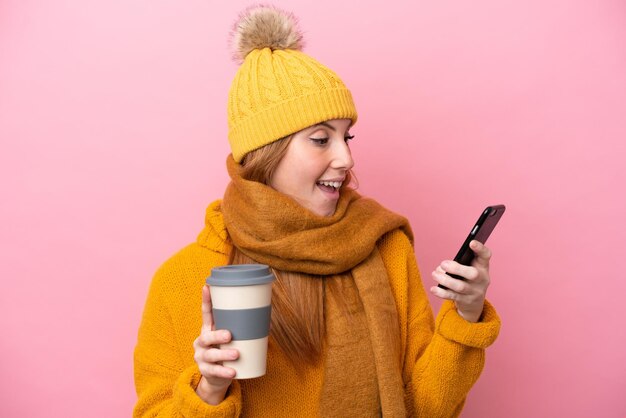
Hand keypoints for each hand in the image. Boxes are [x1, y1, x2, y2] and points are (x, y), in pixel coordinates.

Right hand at [193, 285, 238, 404]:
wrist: (217, 378)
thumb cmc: (227, 351)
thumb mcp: (232, 339)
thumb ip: (244, 329)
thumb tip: (268, 319)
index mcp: (209, 329)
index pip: (206, 313)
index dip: (206, 300)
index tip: (207, 286)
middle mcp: (202, 341)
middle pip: (207, 336)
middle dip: (217, 335)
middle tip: (229, 335)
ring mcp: (202, 357)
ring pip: (211, 355)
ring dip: (223, 355)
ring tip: (237, 354)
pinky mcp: (205, 371)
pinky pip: (214, 372)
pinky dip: (224, 372)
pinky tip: (233, 373)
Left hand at [429, 240, 490, 322]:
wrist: (473, 303)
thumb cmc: (468, 279)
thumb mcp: (469, 269)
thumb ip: (459, 264)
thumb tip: (442, 267)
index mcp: (483, 267)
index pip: (486, 256)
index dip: (480, 248)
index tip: (471, 242)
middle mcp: (482, 279)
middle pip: (473, 274)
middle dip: (456, 268)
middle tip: (443, 264)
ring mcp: (475, 292)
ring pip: (460, 286)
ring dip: (445, 280)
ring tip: (434, 274)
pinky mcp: (466, 301)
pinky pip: (453, 296)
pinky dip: (441, 292)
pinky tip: (433, 289)